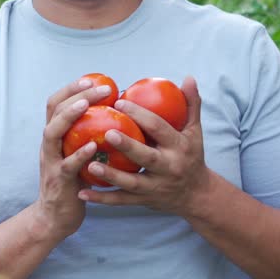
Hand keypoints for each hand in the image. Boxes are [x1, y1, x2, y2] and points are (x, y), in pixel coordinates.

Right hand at [32, 77, 114, 239]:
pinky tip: (93, 145)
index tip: (91, 79)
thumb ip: (87, 136)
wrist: (56, 217)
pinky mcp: (58, 180)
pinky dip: (79, 153)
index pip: (56, 103)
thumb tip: (116, 117)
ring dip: (69, 116)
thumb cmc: (75, 182)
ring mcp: (51, 161)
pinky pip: (67, 164)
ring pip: (52, 133)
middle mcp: (49, 145)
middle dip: (74, 95)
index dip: (70, 88)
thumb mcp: (76, 154)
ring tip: (86, 105)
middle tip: (100, 88)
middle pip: (53, 111)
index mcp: (55, 136)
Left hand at [77, 76, 209, 216]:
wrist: (197, 196)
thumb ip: (191, 104)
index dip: (141, 115)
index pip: (159, 129)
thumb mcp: (194, 131)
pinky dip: (102, 199)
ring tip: (89, 164)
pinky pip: (121, 201)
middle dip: (128, 145)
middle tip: (107, 132)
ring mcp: (156, 187)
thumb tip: (188, 77)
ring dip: (110, 175)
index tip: (119, 102)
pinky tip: (82, 192)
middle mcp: (169, 167)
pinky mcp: (144, 201)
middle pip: (147, 156)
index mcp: (179, 147)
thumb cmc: (191, 155)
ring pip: (131, 183)